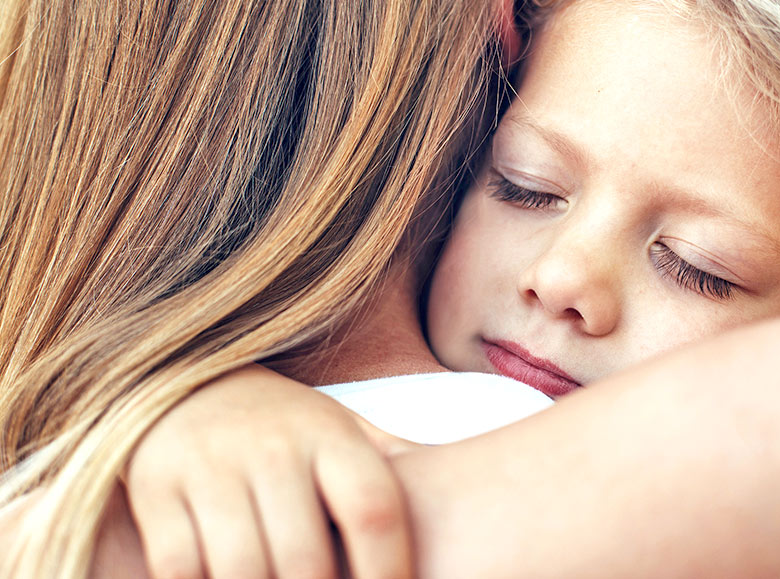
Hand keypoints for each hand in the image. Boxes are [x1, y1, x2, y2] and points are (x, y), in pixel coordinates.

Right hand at [122, 364, 416, 578]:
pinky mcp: (157, 490)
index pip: (374, 509)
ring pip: (243, 572)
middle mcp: (272, 448)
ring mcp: (210, 468)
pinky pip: (180, 568)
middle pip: (306, 559)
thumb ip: (391, 463)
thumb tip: (460, 493)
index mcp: (330, 436)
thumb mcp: (342, 429)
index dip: (389, 571)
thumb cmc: (284, 425)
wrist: (185, 381)